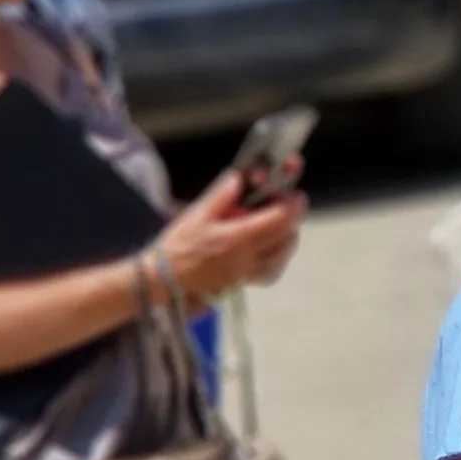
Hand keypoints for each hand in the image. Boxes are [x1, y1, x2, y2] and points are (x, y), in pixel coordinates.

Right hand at [152, 171, 307, 299]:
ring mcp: (247, 272)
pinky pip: (271, 271)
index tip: (295, 195)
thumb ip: (221, 197)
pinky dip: (278, 257)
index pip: (279, 220)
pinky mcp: (243, 281)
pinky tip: (271, 247)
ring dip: (288, 236)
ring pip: (283, 255)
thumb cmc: (177, 246)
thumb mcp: (197, 215)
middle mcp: (247, 258)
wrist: (164, 278)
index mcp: (237, 238)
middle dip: (292, 218)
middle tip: (285, 204)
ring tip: (280, 222)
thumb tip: (239, 178)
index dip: (292, 206)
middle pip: (286, 237)